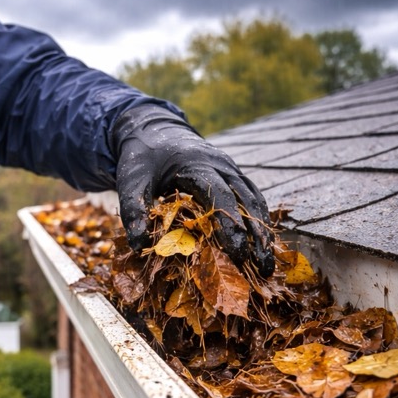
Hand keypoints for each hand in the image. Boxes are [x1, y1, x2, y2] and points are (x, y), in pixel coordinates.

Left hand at [110, 105, 274, 276]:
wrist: (152, 129)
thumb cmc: (142, 158)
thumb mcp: (131, 181)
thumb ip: (134, 210)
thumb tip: (140, 246)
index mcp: (196, 164)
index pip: (219, 195)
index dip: (229, 224)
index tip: (236, 253)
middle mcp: (220, 165)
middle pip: (245, 201)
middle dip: (255, 236)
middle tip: (262, 268)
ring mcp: (230, 168)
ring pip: (253, 200)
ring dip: (262, 232)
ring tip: (266, 265)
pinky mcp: (232, 175)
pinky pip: (252, 197)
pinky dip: (259, 220)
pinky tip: (261, 246)